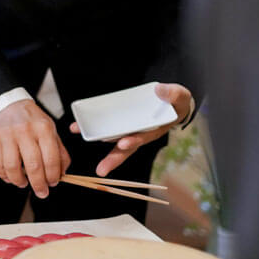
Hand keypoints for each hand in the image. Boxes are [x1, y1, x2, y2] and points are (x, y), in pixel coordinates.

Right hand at [0, 99, 70, 197]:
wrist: (9, 105)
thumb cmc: (32, 121)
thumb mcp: (51, 130)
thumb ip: (59, 152)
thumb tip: (62, 174)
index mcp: (43, 128)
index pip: (51, 159)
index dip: (53, 176)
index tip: (53, 183)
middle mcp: (24, 130)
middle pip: (33, 165)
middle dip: (39, 184)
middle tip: (42, 192)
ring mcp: (7, 135)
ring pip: (12, 167)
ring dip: (19, 181)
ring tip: (24, 183)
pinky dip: (4, 175)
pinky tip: (10, 177)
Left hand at [70, 82, 192, 176]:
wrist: (172, 102)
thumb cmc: (176, 102)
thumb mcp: (180, 96)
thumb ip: (173, 94)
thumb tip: (160, 90)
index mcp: (154, 130)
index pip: (143, 138)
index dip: (133, 141)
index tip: (124, 144)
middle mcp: (139, 132)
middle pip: (124, 147)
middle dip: (113, 158)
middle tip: (101, 169)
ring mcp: (129, 127)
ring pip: (111, 136)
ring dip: (95, 136)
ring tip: (77, 132)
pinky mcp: (121, 120)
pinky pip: (107, 124)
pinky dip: (94, 125)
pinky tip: (79, 124)